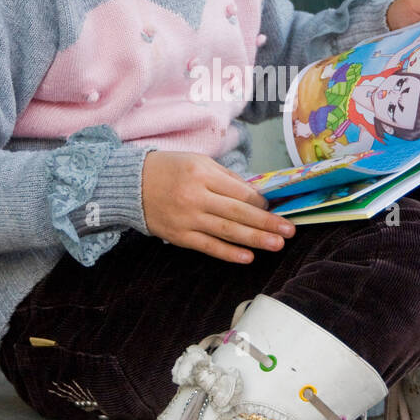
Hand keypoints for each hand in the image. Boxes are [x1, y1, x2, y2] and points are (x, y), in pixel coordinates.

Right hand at [141, 150, 296, 263]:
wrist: (130, 185)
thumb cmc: (169, 169)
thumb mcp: (198, 162)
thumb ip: (226, 177)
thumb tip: (255, 196)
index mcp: (202, 173)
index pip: (239, 191)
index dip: (260, 203)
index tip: (274, 210)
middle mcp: (195, 196)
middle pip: (238, 212)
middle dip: (266, 223)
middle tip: (289, 231)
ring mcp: (187, 218)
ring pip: (227, 231)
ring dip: (255, 239)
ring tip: (277, 244)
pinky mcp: (178, 236)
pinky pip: (208, 246)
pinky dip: (228, 253)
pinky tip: (247, 257)